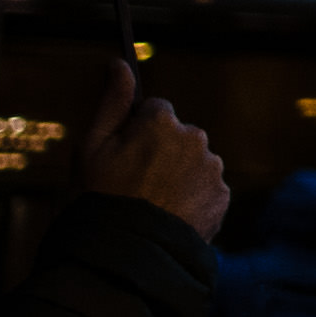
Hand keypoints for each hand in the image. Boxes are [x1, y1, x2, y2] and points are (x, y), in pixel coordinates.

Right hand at [83, 65, 229, 237]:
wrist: (127, 254)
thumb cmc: (99, 199)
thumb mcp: (92, 148)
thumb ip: (112, 102)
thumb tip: (119, 62)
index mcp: (163, 122)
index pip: (155, 110)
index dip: (136, 131)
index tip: (123, 154)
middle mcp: (195, 138)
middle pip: (177, 136)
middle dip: (160, 152)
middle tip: (133, 184)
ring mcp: (212, 169)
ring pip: (193, 162)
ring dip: (177, 176)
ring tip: (151, 204)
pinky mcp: (223, 197)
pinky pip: (205, 189)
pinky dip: (191, 199)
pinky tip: (169, 216)